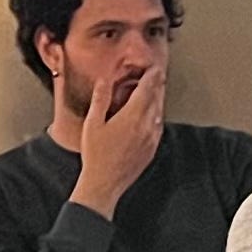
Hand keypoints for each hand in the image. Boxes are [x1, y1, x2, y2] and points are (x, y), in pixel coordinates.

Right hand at [70, 60, 168, 215]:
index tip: (155, 67)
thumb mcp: (93, 123)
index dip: (152, 76)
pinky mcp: (151, 149)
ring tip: (155, 91)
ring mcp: (151, 139)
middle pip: (157, 99)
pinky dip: (157, 115)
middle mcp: (146, 126)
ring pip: (159, 113)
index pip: (148, 89)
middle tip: (158, 75)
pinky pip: (158, 127)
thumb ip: (101, 99)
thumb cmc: (95, 155)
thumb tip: (104, 80)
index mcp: (132, 116)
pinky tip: (151, 115)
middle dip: (158, 85)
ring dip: (158, 100)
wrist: (104, 184)